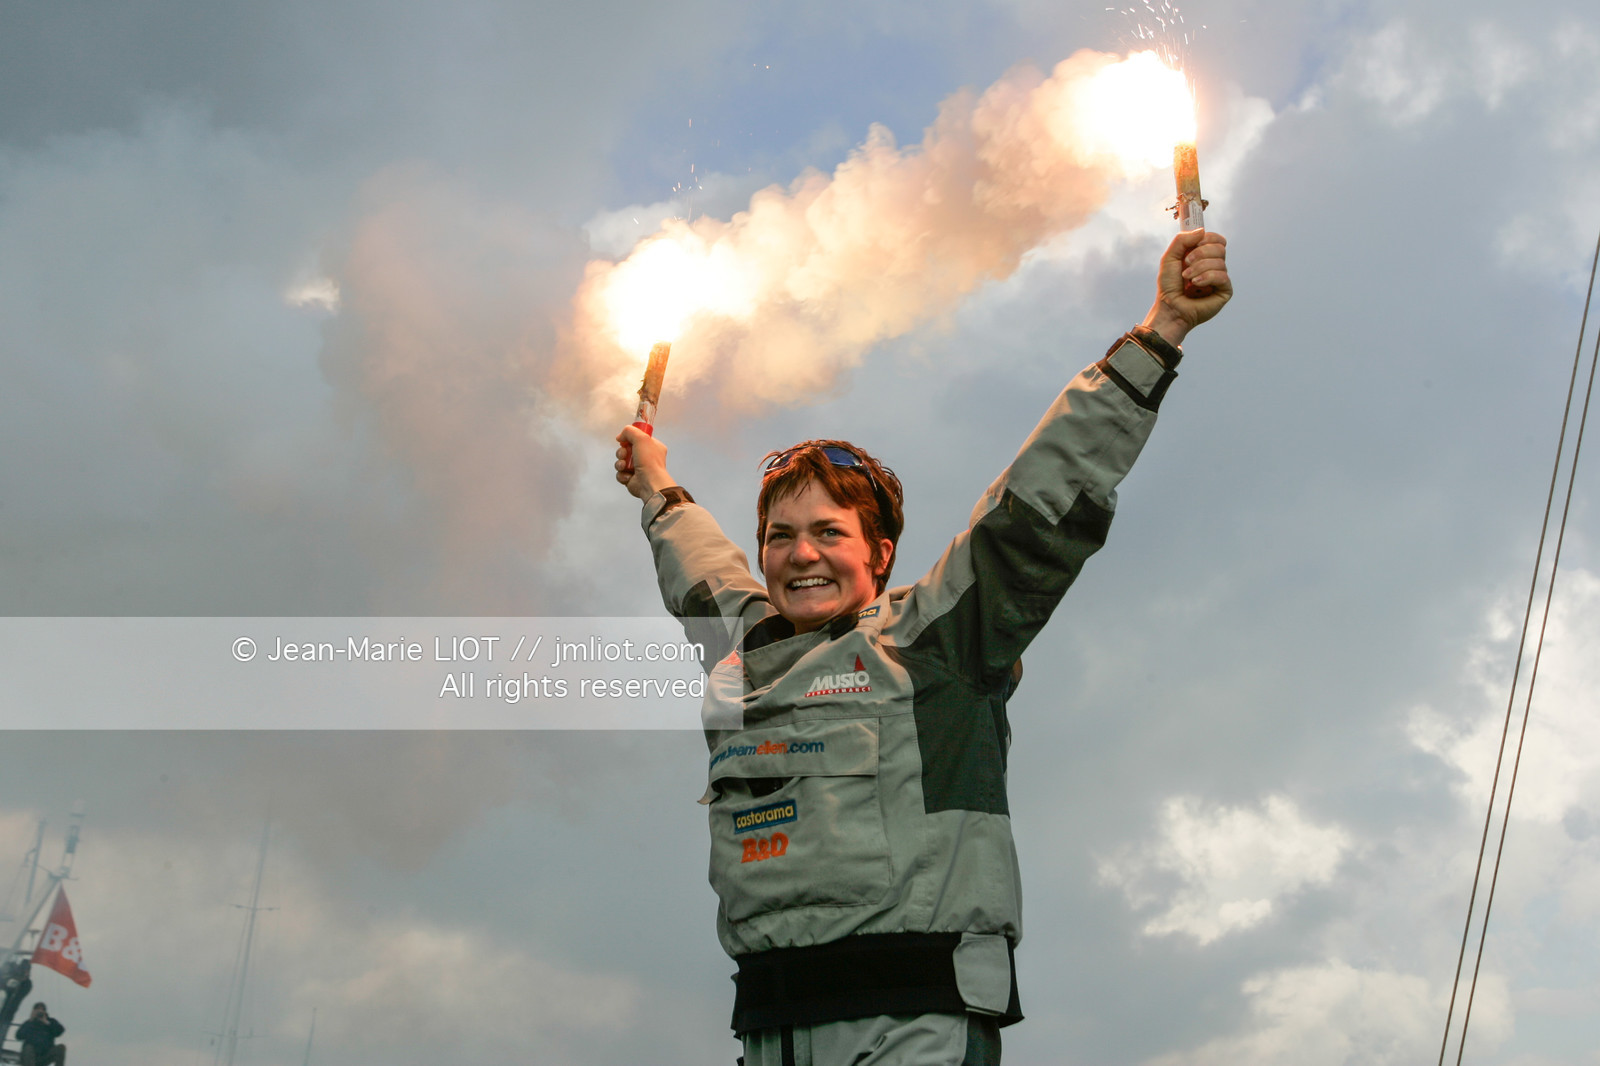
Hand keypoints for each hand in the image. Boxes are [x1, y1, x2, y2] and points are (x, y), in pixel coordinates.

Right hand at [615, 425, 674, 500]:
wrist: (649, 482)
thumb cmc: (649, 462)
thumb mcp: (641, 438)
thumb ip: (629, 431)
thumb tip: (620, 437)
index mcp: (652, 446)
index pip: (637, 438)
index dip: (629, 439)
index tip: (625, 440)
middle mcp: (646, 457)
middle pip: (626, 450)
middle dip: (621, 452)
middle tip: (624, 454)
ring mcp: (638, 468)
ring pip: (621, 462)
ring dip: (620, 463)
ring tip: (624, 466)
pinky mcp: (631, 478)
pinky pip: (620, 473)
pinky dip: (622, 474)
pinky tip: (628, 476)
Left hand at [1142, 229, 1231, 346]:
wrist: (1169, 307)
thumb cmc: (1169, 286)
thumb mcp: (1170, 257)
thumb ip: (1182, 240)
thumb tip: (1203, 231)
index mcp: (1204, 256)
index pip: (1217, 239)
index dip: (1207, 239)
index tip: (1192, 247)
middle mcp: (1214, 266)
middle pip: (1220, 247)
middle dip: (1200, 253)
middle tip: (1186, 264)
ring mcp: (1221, 278)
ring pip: (1220, 261)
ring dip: (1199, 268)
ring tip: (1188, 278)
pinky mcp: (1225, 291)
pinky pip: (1223, 276)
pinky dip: (1207, 277)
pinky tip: (1195, 284)